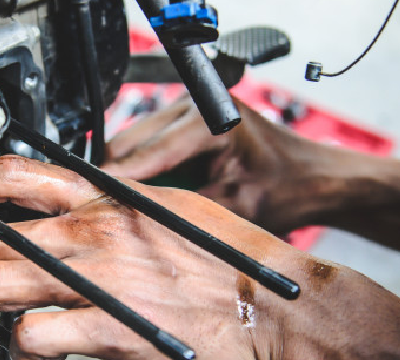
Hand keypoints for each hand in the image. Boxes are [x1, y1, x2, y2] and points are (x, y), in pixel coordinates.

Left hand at [0, 156, 399, 359]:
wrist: (269, 304)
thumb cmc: (225, 258)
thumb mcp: (162, 207)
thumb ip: (106, 206)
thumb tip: (60, 214)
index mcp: (103, 197)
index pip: (9, 175)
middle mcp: (90, 229)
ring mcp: (96, 277)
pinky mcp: (108, 327)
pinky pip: (32, 337)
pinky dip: (16, 350)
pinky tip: (28, 354)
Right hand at [102, 96, 325, 234]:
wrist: (310, 176)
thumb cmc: (285, 189)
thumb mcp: (232, 207)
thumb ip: (180, 206)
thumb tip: (135, 214)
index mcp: (209, 120)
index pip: (146, 154)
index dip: (116, 181)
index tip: (89, 201)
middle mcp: (193, 105)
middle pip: (128, 143)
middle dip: (114, 176)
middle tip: (101, 210)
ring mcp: (185, 109)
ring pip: (131, 143)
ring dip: (125, 172)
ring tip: (122, 204)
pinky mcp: (181, 120)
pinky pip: (145, 144)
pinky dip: (138, 168)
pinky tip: (141, 191)